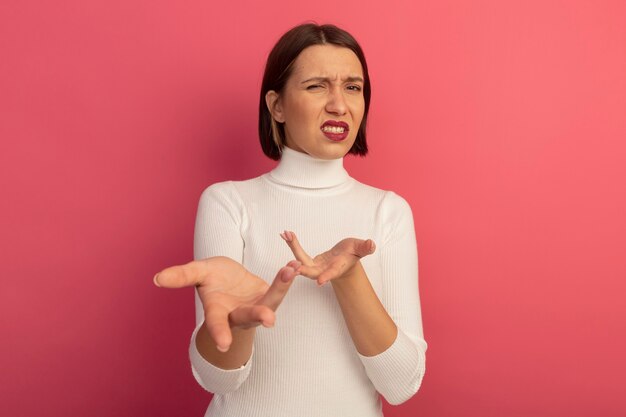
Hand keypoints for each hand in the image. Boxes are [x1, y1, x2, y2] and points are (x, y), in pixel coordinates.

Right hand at [153, 256, 299, 351]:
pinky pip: (280, 287)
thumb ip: (181, 276)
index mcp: (218, 312)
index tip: (223, 346)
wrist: (230, 277)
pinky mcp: (270, 296)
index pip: (217, 324)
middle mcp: (238, 314)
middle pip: (249, 316)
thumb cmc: (212, 279)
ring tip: (289, 272)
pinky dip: (287, 276)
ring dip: (281, 288)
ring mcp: (257, 306)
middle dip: (259, 315)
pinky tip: (295, 265)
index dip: (219, 333)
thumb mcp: (198, 273)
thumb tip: (157, 278)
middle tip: (269, 320)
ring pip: (271, 301)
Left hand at [279, 231, 375, 285]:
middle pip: (311, 271)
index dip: (326, 277)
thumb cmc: (353, 253)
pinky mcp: (308, 261)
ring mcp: (314, 266)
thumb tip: (372, 244)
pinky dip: (292, 244)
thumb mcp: (360, 249)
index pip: (331, 274)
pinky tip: (285, 234)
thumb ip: (365, 247)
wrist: (344, 257)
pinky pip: (297, 252)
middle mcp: (323, 270)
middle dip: (302, 268)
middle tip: (293, 264)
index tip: (319, 281)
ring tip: (286, 235)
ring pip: (301, 260)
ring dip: (293, 248)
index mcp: (336, 269)